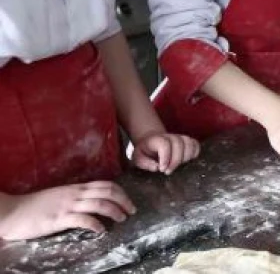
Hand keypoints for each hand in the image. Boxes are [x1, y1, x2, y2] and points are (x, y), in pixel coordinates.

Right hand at [0, 182, 135, 240]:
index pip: (105, 184)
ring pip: (100, 203)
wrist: (13, 211)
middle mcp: (75, 194)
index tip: (128, 201)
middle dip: (124, 200)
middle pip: (107, 192)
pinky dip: (96, 224)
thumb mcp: (59, 196)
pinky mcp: (60, 218)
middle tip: (132, 211)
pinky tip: (101, 230)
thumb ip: (75, 197)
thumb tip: (91, 202)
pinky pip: (83, 219)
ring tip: (122, 219)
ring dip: (115, 211)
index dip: (121, 192)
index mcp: (75, 188)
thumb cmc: (35, 206)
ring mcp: (68, 205)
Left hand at [131, 132, 200, 174]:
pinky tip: (188, 161)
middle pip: (179, 143)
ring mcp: (180, 138)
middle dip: (176, 160)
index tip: (162, 169)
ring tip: (179, 166)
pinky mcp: (187, 141)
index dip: (165, 157)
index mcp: (156, 139)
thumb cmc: (144, 152)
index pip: (164, 144)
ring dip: (186, 157)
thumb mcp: (137, 158)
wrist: (150, 142)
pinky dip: (194, 153)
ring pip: (189, 143)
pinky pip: (195, 145)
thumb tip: (156, 168)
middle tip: (168, 171)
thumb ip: (144, 163)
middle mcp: (170, 136)